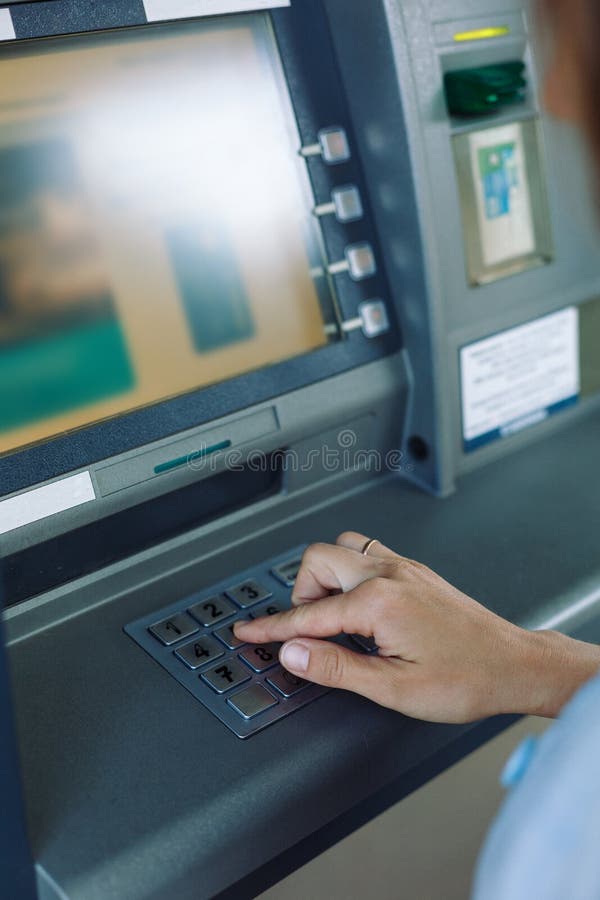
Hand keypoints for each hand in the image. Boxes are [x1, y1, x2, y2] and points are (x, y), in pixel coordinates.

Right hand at [234, 532, 599, 722]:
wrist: (514, 664)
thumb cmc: (466, 679)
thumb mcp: (394, 688)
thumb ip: (336, 667)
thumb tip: (292, 652)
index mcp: (378, 602)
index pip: (308, 614)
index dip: (271, 627)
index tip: (247, 631)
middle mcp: (389, 575)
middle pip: (319, 559)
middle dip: (301, 594)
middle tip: (307, 631)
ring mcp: (404, 568)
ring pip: (344, 548)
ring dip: (327, 577)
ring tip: (333, 617)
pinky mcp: (416, 571)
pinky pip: (368, 554)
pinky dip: (350, 575)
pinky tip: (361, 608)